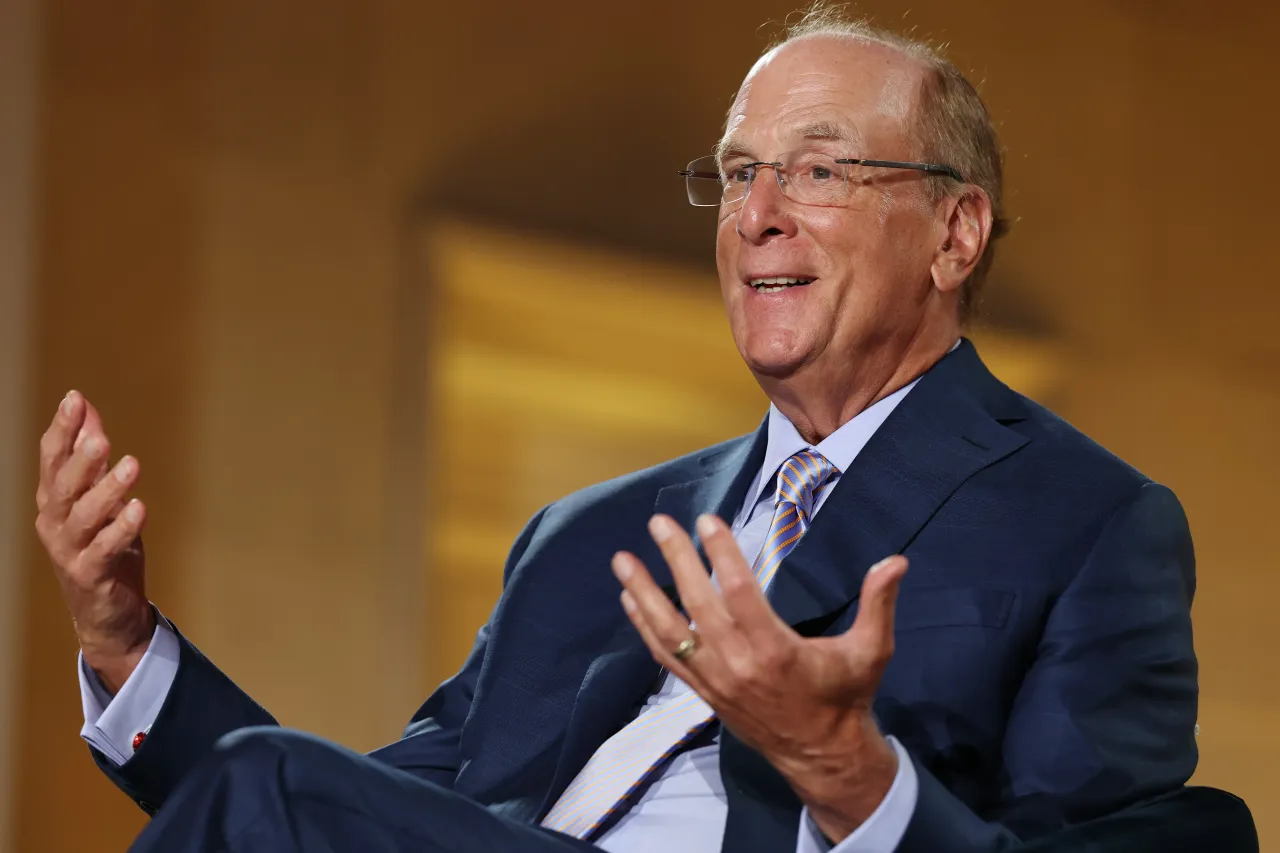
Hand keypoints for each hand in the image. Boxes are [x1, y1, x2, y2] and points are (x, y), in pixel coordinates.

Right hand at [35, 390, 153, 692]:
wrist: (106, 614)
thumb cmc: (102, 548)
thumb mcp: (98, 498)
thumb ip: (91, 458)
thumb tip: (88, 412)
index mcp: (54, 501)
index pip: (52, 459)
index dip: (62, 430)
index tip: (74, 399)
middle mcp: (55, 523)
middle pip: (61, 485)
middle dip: (80, 458)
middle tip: (101, 435)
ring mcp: (70, 550)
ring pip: (84, 516)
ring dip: (107, 489)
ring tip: (131, 465)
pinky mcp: (91, 574)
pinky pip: (106, 548)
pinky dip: (121, 528)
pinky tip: (139, 508)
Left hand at [612, 512, 907, 841]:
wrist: (823, 754)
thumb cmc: (846, 695)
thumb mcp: (871, 651)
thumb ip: (879, 604)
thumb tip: (896, 561)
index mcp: (776, 651)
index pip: (741, 593)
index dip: (722, 554)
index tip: (707, 520)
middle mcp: (739, 664)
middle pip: (699, 605)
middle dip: (676, 561)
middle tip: (659, 522)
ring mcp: (716, 680)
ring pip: (670, 632)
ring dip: (643, 594)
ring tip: (622, 559)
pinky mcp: (704, 691)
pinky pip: (666, 657)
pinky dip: (644, 627)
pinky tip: (629, 598)